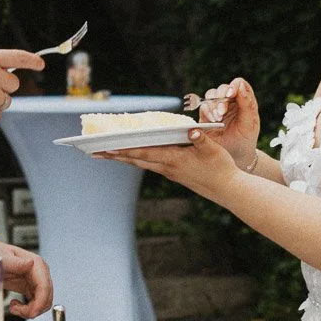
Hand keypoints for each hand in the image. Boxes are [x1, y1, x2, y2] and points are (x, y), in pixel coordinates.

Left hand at [0, 239, 53, 317]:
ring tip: (13, 307)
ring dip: (30, 310)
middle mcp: (40, 273)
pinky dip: (27, 309)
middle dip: (34, 309)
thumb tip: (31, 263)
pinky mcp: (31, 288)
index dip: (40, 303)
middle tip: (15, 310)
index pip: (44, 287)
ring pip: (42, 303)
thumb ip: (16, 263)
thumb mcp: (2, 258)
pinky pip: (36, 304)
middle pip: (46, 298)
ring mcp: (36, 281)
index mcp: (36, 264)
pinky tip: (14, 304)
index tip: (31, 313)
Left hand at [97, 127, 241, 198]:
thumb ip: (200, 139)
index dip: (125, 150)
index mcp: (174, 160)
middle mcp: (167, 167)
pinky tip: (130, 155)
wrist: (228, 189)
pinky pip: (148, 164)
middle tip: (93, 151)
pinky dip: (136, 159)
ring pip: (140, 163)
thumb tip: (191, 131)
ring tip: (104, 153)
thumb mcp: (213, 150)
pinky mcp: (173, 173)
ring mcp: (168, 171)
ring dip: (122, 158)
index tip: (107, 148)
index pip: (144, 154)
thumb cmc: (221, 168)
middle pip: (135, 160)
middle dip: (114, 155)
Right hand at [200, 76, 261, 167]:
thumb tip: (240, 86)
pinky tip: (213, 121)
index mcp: (244, 101)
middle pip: (223, 88)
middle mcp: (230, 102)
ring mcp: (217, 108)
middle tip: (223, 112)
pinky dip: (207, 111)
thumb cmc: (245, 140)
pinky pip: (203, 106)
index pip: (239, 84)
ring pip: (211, 95)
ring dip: (213, 104)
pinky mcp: (207, 116)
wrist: (234, 157)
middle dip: (222, 98)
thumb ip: (247, 105)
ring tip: (218, 118)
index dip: (234, 86)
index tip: (232, 95)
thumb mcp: (250, 124)